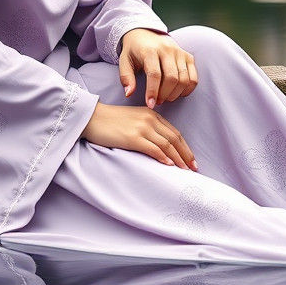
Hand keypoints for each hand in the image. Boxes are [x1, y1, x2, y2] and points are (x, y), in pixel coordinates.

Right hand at [81, 102, 196, 169]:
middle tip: (194, 168)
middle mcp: (149, 119)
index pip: (174, 132)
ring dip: (178, 159)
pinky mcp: (133, 137)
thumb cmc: (110, 121)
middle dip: (186, 155)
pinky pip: (153, 149)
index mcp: (151, 114)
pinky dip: (163, 158)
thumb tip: (161, 147)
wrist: (91, 118)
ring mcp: (141, 128)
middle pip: (174, 139)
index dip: (185, 147)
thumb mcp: (133, 119)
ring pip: (167, 145)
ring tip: (184, 170)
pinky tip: (169, 165)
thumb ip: (148, 127)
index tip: (191, 159)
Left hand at [119, 29, 197, 107]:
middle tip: (157, 101)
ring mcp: (179, 52)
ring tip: (165, 97)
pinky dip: (187, 89)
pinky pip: (193, 77)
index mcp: (150, 50)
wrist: (146, 34)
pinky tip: (177, 93)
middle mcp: (167, 49)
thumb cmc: (134, 51)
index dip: (153, 91)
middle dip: (165, 94)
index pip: (155, 74)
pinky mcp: (188, 56)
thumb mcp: (124, 61)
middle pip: (172, 78)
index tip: (150, 104)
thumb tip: (129, 93)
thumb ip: (126, 77)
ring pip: (183, 79)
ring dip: (175, 94)